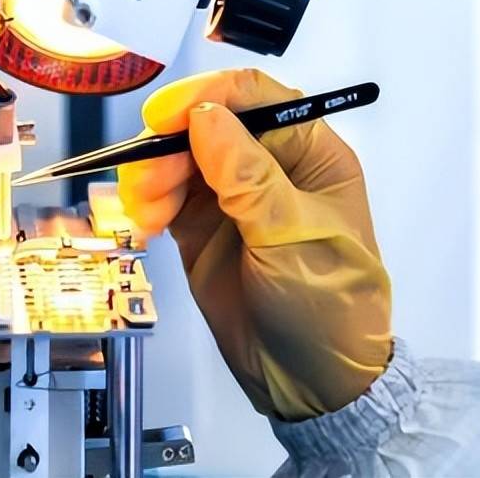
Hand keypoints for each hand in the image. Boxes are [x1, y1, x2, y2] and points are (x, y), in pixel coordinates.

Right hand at [117, 68, 391, 420]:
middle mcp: (272, 168)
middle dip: (171, 143)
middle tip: (149, 176)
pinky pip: (165, 195)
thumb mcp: (294, 238)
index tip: (168, 115)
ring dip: (153, 174)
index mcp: (312, 155)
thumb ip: (249, 176)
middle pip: (207, 124)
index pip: (256, 98)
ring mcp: (235, 197)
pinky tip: (147, 222)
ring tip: (148, 211)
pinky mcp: (205, 228)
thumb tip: (208, 117)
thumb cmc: (332, 310)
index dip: (208, 97)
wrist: (313, 383)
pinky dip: (147, 201)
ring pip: (179, 157)